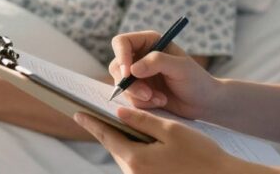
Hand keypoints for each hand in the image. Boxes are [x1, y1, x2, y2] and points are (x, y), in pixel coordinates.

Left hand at [75, 107, 237, 173]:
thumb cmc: (201, 154)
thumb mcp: (171, 130)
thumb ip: (143, 120)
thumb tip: (119, 112)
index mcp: (136, 159)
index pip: (107, 136)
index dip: (92, 123)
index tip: (78, 113)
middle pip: (115, 148)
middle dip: (108, 131)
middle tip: (97, 116)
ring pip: (126, 157)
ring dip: (123, 142)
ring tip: (119, 125)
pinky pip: (137, 166)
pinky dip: (136, 153)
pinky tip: (141, 143)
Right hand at [108, 31, 217, 119]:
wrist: (203, 103)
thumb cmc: (196, 80)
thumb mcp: (180, 67)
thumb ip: (157, 62)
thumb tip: (132, 68)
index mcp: (149, 41)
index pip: (121, 43)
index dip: (121, 56)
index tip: (127, 74)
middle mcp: (139, 56)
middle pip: (117, 66)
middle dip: (130, 84)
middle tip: (148, 94)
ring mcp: (137, 75)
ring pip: (121, 85)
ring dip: (139, 96)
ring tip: (160, 99)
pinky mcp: (138, 92)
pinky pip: (129, 99)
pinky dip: (143, 104)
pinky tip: (160, 102)